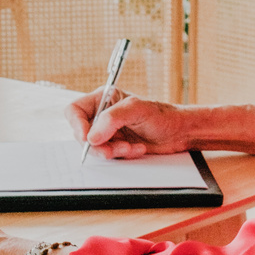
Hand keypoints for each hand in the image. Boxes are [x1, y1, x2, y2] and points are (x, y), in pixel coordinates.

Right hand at [66, 89, 192, 158]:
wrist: (179, 133)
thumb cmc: (162, 115)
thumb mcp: (137, 109)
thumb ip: (112, 119)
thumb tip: (92, 136)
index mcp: (104, 99)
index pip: (75, 110)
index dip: (76, 124)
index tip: (87, 137)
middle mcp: (103, 115)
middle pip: (82, 133)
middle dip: (98, 144)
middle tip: (113, 149)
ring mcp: (109, 132)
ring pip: (95, 147)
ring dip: (111, 151)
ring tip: (130, 148)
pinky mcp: (116, 146)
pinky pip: (108, 155)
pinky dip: (121, 155)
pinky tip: (136, 150)